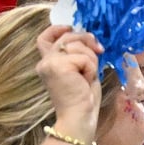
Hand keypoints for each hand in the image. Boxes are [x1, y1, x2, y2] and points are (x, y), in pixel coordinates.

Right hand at [36, 26, 102, 140]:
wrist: (78, 117)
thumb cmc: (83, 98)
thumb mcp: (80, 70)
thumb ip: (77, 54)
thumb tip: (88, 38)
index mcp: (48, 63)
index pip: (44, 38)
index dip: (58, 29)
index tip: (71, 27)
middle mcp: (44, 61)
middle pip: (68, 37)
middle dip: (87, 40)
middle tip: (99, 50)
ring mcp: (49, 63)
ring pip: (77, 45)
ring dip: (90, 59)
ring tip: (87, 76)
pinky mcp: (58, 66)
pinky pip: (83, 57)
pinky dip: (90, 68)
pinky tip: (85, 81)